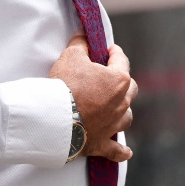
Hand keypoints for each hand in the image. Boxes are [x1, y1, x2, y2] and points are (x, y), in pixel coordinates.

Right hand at [49, 34, 136, 160]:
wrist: (54, 120)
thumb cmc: (65, 85)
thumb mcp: (71, 55)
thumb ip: (81, 43)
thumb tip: (85, 33)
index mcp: (119, 81)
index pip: (121, 60)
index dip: (114, 53)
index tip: (108, 50)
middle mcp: (122, 103)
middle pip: (130, 89)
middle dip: (122, 80)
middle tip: (110, 76)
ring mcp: (113, 125)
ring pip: (126, 117)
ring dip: (123, 111)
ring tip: (116, 108)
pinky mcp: (102, 143)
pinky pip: (116, 149)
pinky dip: (121, 151)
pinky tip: (127, 152)